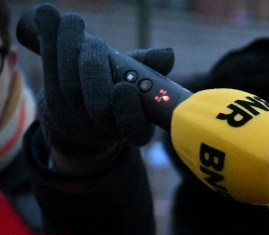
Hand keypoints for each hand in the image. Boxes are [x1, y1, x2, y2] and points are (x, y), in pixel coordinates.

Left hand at [32, 3, 174, 159]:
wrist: (81, 116)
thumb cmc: (119, 95)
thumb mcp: (139, 82)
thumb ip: (149, 68)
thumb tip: (167, 55)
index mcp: (134, 128)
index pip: (134, 130)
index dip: (128, 113)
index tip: (124, 89)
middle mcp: (105, 128)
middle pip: (97, 106)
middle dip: (94, 71)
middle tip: (97, 44)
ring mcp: (75, 118)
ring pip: (70, 86)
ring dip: (68, 49)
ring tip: (72, 21)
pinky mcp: (51, 102)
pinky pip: (49, 72)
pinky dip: (48, 41)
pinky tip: (47, 17)